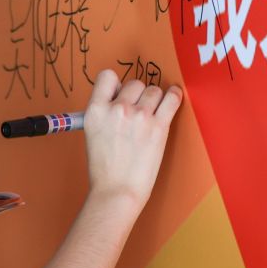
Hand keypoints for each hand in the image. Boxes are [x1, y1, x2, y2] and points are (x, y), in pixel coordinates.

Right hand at [80, 70, 184, 210]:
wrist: (117, 191)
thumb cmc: (104, 168)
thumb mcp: (92, 133)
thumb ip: (104, 112)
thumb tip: (121, 97)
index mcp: (95, 110)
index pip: (107, 76)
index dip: (116, 84)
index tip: (121, 93)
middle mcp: (117, 109)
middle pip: (134, 83)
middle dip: (137, 94)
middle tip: (138, 110)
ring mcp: (139, 116)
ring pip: (153, 90)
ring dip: (154, 99)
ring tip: (153, 111)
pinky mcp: (158, 126)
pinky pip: (171, 99)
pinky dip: (174, 95)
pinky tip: (174, 96)